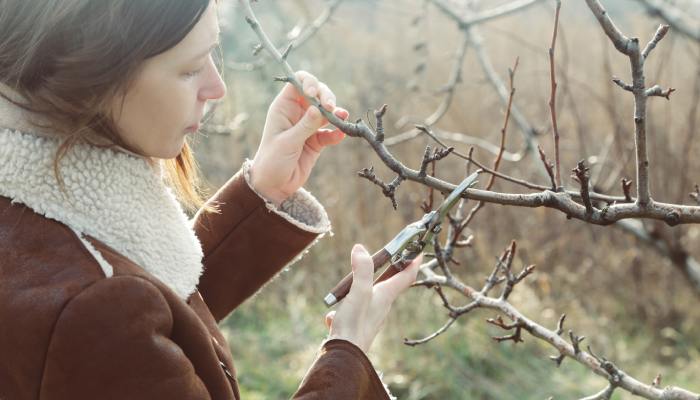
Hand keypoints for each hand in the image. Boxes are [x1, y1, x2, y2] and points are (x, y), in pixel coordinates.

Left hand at [250, 71, 349, 205]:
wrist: (274, 185)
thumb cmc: (272, 161)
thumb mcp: (287, 142)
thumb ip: (305, 125)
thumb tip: (319, 108)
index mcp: (284, 107)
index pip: (298, 82)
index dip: (309, 83)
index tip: (315, 94)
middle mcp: (297, 113)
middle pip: (317, 94)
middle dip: (327, 97)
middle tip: (332, 108)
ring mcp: (308, 126)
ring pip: (326, 111)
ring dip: (336, 113)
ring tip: (342, 117)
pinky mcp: (316, 141)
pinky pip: (330, 132)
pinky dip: (337, 132)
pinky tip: (340, 135)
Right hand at [324, 244, 422, 352]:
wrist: (344, 356)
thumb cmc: (354, 324)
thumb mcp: (358, 292)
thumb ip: (362, 270)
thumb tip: (360, 249)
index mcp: (386, 295)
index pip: (407, 276)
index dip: (414, 261)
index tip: (420, 250)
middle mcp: (382, 306)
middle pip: (390, 284)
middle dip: (391, 270)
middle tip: (389, 257)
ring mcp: (371, 316)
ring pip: (369, 297)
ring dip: (362, 288)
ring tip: (349, 286)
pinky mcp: (358, 325)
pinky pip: (352, 311)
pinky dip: (344, 309)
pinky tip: (333, 316)